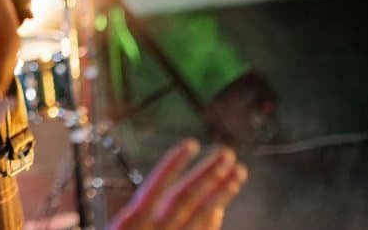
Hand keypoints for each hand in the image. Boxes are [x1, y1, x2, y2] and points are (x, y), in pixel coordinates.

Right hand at [109, 140, 246, 229]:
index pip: (155, 188)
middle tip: (227, 154)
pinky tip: (223, 203)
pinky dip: (214, 218)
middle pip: (185, 199)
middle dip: (207, 174)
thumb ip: (132, 218)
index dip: (173, 165)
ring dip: (220, 192)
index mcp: (129, 224)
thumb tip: (151, 198)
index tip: (191, 145)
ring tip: (237, 172)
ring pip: (200, 216)